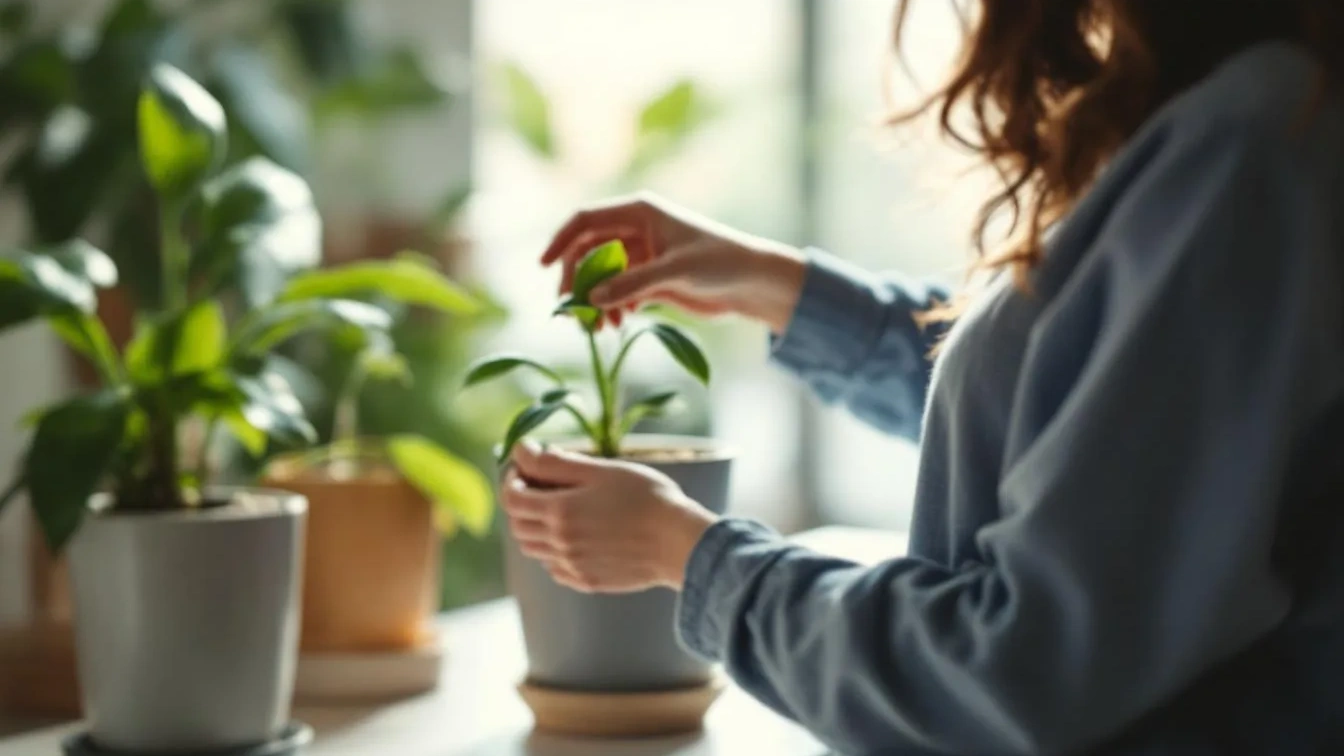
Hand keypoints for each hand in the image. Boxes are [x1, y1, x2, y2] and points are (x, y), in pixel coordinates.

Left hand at [502, 441, 718, 592]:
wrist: (680, 542)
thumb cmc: (648, 498)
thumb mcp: (603, 470)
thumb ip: (557, 462)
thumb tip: (523, 451)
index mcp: (560, 512)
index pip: (511, 498)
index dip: (512, 479)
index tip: (525, 468)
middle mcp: (559, 543)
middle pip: (517, 525)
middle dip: (521, 503)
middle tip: (540, 486)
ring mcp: (572, 566)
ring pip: (533, 549)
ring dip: (536, 527)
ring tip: (560, 509)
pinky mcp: (587, 581)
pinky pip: (554, 568)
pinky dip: (554, 551)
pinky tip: (577, 536)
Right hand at [541, 192, 807, 332]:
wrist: (752, 283)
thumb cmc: (720, 262)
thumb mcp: (674, 271)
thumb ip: (633, 284)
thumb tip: (593, 299)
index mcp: (639, 213)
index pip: (585, 220)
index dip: (560, 241)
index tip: (542, 267)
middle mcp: (635, 232)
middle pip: (586, 252)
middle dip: (577, 281)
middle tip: (573, 311)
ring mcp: (641, 257)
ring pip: (601, 278)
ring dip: (594, 302)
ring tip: (599, 328)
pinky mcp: (650, 282)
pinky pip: (617, 294)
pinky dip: (612, 309)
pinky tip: (618, 325)